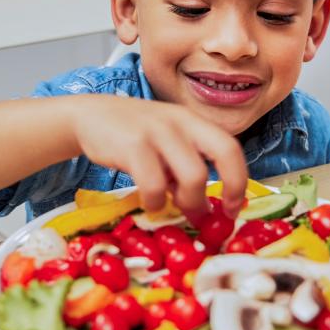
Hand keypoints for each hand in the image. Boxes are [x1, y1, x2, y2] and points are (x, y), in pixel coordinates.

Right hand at [72, 95, 247, 223]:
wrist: (90, 116)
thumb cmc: (133, 135)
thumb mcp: (167, 143)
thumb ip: (186, 168)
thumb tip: (204, 209)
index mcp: (194, 121)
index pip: (231, 147)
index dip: (239, 181)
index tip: (233, 208)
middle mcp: (182, 121)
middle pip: (225, 153)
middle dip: (229, 188)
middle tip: (210, 213)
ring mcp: (159, 131)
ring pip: (194, 175)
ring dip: (188, 201)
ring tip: (172, 206)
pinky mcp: (133, 145)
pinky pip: (155, 183)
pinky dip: (155, 201)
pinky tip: (149, 201)